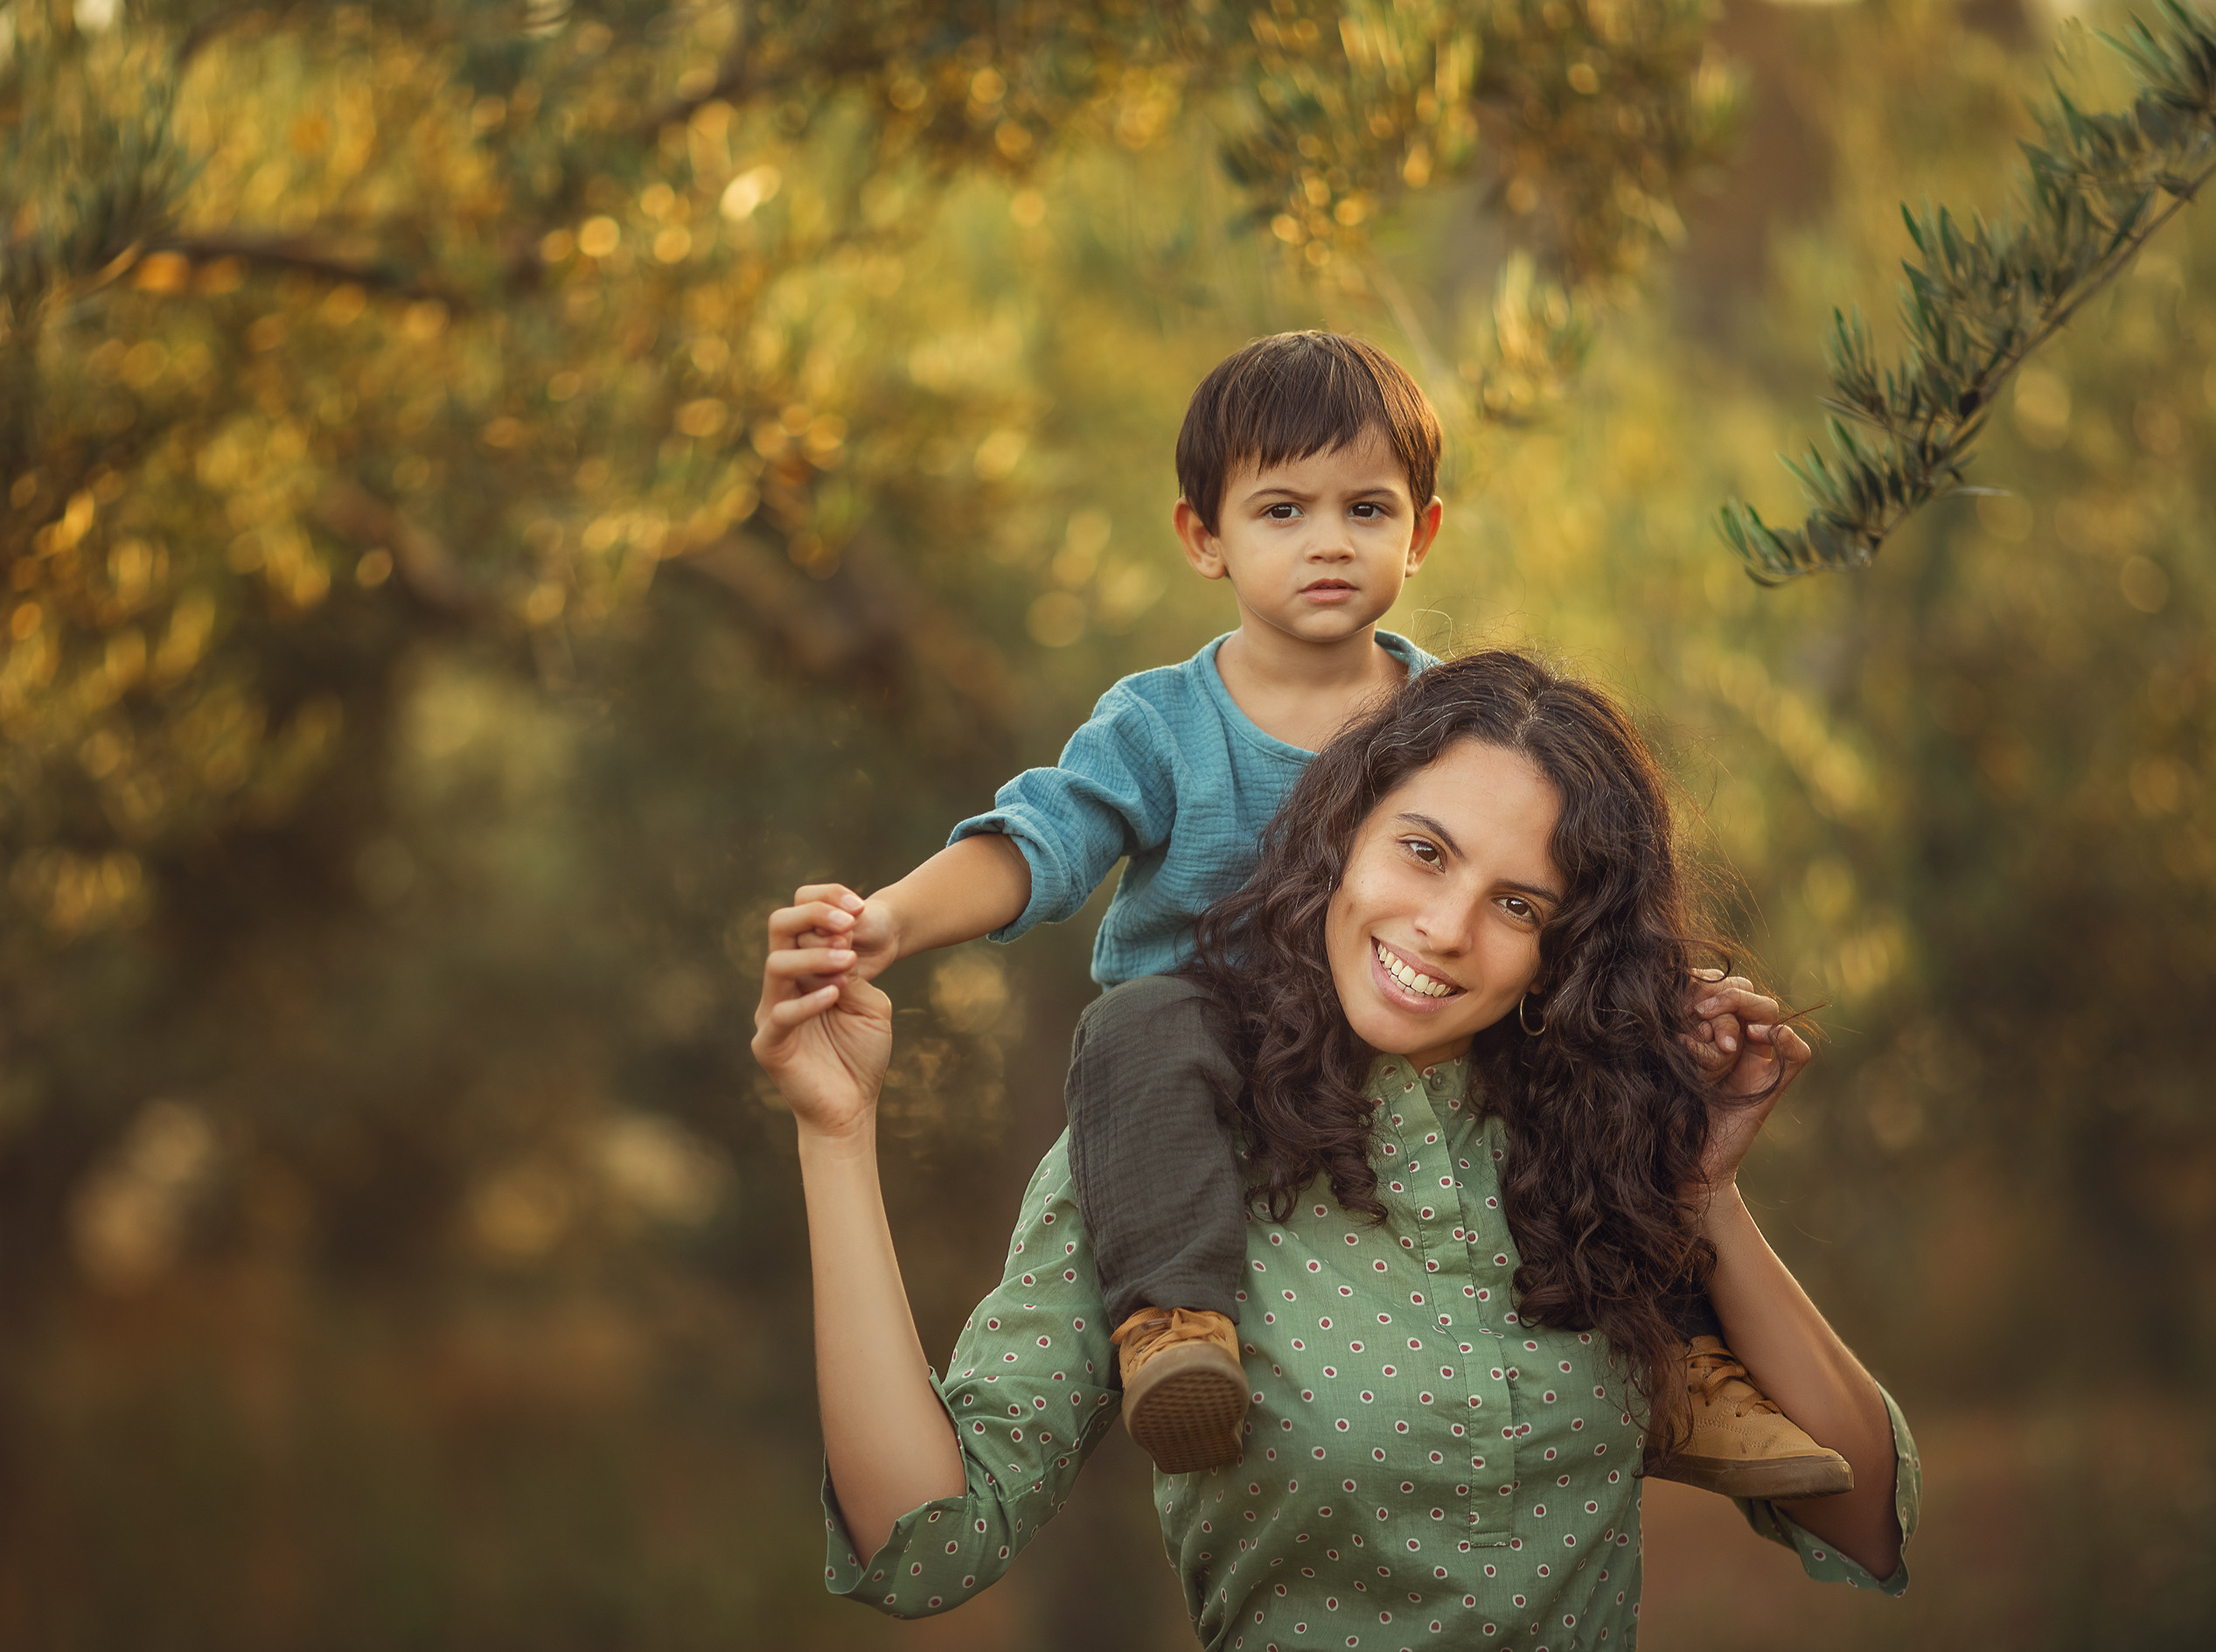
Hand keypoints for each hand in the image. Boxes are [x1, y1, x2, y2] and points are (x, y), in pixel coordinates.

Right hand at [751, 893, 894, 1140]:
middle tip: (848, 922)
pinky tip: (835, 994)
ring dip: (814, 957)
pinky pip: (780, 1014)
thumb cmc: (861, 1055)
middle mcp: (782, 986)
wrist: (851, 1107)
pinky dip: (807, 1001)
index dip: (827, 904)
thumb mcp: (870, 1006)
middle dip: (813, 916)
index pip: (802, 921)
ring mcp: (771, 1013)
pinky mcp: (769, 1044)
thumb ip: (855, 977)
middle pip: (779, 929)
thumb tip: (841, 947)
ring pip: (776, 965)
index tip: (861, 904)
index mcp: (804, 971)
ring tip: (847, 961)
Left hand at [1678, 972, 1812, 1202]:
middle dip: (1724, 995)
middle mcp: (1733, 1039)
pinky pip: (1797, 1055)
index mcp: (1704, 1027)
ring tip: (1720, 1035)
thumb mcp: (1656, 1061)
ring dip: (1743, 1012)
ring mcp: (1754, 1061)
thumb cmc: (1657, 1110)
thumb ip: (1666, 1029)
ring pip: (1768, 1014)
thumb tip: (1662, 993)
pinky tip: (1762, 1036)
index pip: (1717, 984)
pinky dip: (1787, 1040)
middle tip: (1699, 1013)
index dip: (1703, 983)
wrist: (1676, 1162)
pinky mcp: (1770, 1087)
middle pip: (1746, 991)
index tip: (1679, 999)